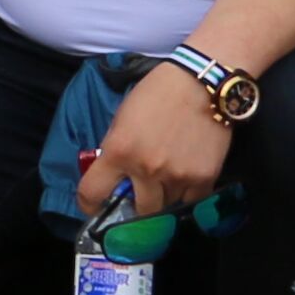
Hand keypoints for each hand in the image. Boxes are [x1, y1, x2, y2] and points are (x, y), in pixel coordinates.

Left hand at [79, 60, 239, 225]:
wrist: (201, 84)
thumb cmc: (156, 94)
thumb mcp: (122, 118)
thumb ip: (116, 149)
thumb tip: (113, 174)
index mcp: (118, 151)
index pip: (93, 193)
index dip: (89, 205)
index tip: (93, 207)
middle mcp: (146, 169)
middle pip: (139, 210)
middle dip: (137, 205)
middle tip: (139, 196)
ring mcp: (177, 176)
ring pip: (167, 206)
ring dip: (163, 198)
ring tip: (166, 179)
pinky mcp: (205, 178)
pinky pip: (191, 201)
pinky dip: (186, 195)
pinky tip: (184, 179)